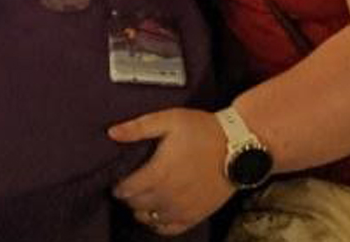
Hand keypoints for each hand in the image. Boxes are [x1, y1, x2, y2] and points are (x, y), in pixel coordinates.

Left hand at [109, 108, 234, 235]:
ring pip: (150, 219)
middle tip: (129, 186)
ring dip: (141, 210)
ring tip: (141, 197)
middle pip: (136, 205)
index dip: (118, 186)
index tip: (117, 179)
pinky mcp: (196, 215)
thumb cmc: (203, 131)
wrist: (238, 146)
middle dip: (128, 197)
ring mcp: (183, 208)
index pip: (126, 189)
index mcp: (159, 172)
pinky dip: (158, 224)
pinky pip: (170, 229)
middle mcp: (169, 195)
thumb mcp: (169, 119)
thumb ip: (138, 127)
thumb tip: (112, 133)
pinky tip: (156, 213)